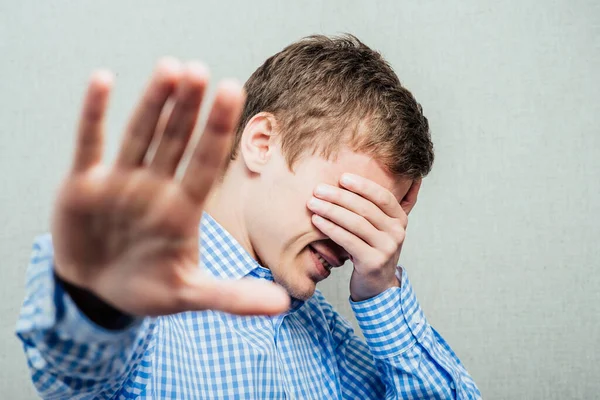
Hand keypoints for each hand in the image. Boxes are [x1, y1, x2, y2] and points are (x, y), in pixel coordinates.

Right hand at [52, 59, 288, 316]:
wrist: (98, 291)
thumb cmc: (147, 288)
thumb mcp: (188, 294)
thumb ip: (231, 297)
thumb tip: (283, 306)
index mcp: (182, 208)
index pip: (205, 162)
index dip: (217, 130)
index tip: (233, 91)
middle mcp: (155, 187)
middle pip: (176, 140)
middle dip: (188, 108)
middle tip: (200, 71)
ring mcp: (120, 182)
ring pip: (140, 135)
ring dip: (153, 103)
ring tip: (170, 69)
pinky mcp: (84, 184)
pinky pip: (89, 143)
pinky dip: (94, 114)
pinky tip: (103, 80)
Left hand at [307, 173, 420, 300]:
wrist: (377, 286)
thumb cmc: (370, 250)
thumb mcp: (377, 228)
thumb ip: (370, 208)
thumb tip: (345, 179)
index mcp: (399, 219)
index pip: (382, 196)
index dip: (362, 185)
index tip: (342, 177)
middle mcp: (397, 232)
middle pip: (365, 208)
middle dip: (339, 196)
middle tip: (318, 190)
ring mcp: (387, 248)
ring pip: (355, 223)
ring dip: (331, 210)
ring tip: (313, 204)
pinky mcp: (373, 262)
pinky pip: (348, 240)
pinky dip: (331, 228)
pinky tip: (317, 221)